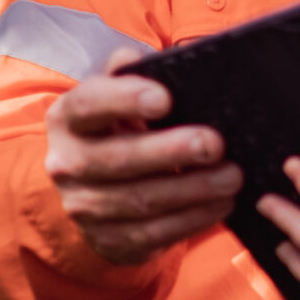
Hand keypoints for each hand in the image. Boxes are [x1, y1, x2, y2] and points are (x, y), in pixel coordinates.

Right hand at [43, 48, 241, 265]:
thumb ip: (128, 73)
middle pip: (119, 159)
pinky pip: (154, 233)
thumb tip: (145, 58)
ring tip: (232, 176)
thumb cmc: (116, 130)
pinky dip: (192, 219)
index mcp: (68, 119)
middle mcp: (67, 164)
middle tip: (215, 143)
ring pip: (142, 200)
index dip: (125, 100)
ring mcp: (84, 207)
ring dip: (193, 190)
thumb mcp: (115, 97)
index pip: (89, 104)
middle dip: (172, 151)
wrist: (90, 191)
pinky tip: (221, 203)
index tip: (165, 98)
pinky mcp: (108, 241)